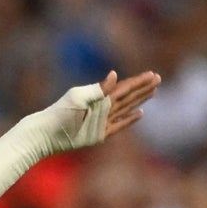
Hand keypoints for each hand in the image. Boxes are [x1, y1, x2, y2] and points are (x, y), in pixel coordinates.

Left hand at [41, 69, 160, 152]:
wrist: (49, 132)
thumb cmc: (61, 112)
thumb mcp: (79, 97)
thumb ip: (98, 89)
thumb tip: (115, 74)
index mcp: (98, 96)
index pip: (123, 87)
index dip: (138, 81)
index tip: (152, 74)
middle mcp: (103, 106)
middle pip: (128, 95)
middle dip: (143, 87)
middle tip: (158, 78)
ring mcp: (103, 120)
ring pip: (127, 107)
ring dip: (140, 99)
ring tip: (153, 91)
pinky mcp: (101, 133)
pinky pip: (120, 125)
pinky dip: (130, 119)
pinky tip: (140, 113)